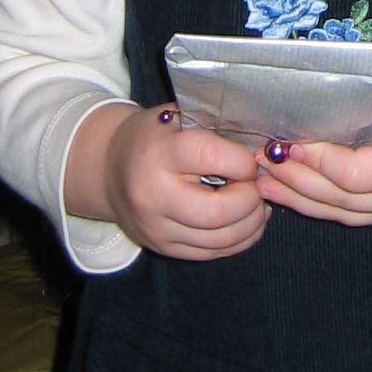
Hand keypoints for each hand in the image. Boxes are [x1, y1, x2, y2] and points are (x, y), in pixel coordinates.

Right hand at [66, 103, 268, 260]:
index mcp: (159, 154)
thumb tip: (263, 150)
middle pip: (219, 211)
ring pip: (220, 239)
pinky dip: (239, 240)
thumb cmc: (153, 138)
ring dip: (251, 223)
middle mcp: (155, 196)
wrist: (108, 168)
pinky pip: (211, 253)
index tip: (251, 159)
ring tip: (258, 204)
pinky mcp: (164, 248)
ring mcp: (157, 228)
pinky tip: (247, 222)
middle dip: (251, 200)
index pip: (212, 158)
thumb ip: (215, 129)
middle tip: (257, 186)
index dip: (243, 161)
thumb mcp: (177, 118)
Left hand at [254, 78, 371, 228]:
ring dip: (298, 200)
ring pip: (341, 214)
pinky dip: (320, 206)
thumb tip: (320, 99)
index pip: (352, 173)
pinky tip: (293, 195)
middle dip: (294, 180)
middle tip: (259, 161)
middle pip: (339, 199)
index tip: (288, 139)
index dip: (315, 159)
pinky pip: (352, 217)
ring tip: (263, 183)